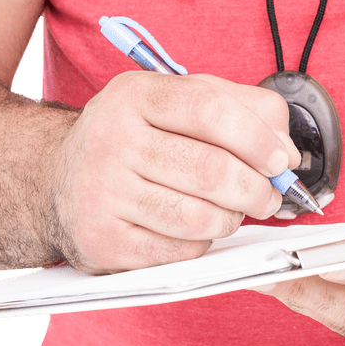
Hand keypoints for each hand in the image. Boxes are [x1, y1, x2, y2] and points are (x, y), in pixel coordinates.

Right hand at [48, 71, 299, 273]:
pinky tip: (199, 228)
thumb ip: (243, 109)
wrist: (58, 178)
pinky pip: (177, 250)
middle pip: (210, 170)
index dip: (257, 138)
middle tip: (269, 196)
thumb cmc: (137, 137)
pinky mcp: (100, 239)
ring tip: (234, 212)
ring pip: (197, 217)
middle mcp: (111, 139)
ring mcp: (101, 192)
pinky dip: (203, 243)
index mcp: (136, 95)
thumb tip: (286, 151)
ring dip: (232, 219)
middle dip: (256, 189)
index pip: (211, 110)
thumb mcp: (181, 101)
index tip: (280, 161)